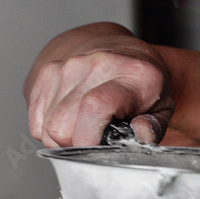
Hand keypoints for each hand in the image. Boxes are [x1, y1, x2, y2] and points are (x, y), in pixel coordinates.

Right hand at [25, 23, 173, 146]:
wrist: (119, 48)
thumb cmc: (141, 83)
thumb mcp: (162, 106)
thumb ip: (153, 127)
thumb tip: (141, 136)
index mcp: (131, 74)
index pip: (94, 107)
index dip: (89, 139)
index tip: (98, 150)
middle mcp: (95, 65)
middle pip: (63, 126)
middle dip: (77, 146)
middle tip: (96, 141)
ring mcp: (67, 66)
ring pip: (47, 127)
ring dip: (63, 138)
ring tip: (86, 128)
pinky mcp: (47, 72)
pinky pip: (37, 121)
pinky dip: (51, 129)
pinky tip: (71, 120)